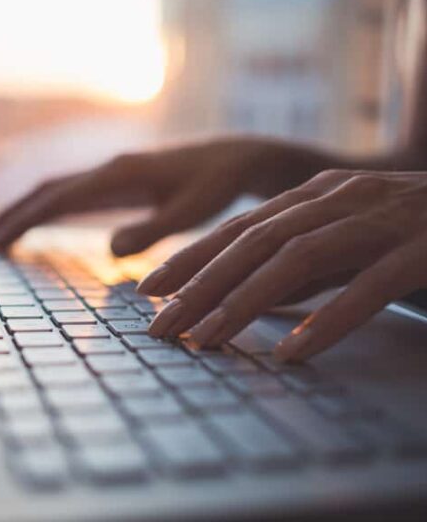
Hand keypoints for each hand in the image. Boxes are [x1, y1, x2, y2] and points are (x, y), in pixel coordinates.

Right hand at [0, 137, 329, 254]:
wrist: (236, 158)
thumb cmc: (219, 185)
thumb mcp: (192, 211)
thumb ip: (154, 229)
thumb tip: (109, 250)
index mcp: (121, 175)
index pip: (60, 198)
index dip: (25, 219)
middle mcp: (110, 169)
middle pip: (49, 190)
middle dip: (15, 215)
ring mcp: (114, 173)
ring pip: (58, 190)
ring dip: (28, 212)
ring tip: (0, 235)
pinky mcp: (122, 180)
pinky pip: (76, 194)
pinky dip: (51, 210)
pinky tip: (44, 223)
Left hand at [139, 169, 426, 360]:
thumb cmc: (404, 231)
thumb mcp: (341, 242)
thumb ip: (297, 262)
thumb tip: (242, 295)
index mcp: (313, 196)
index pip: (237, 228)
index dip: (190, 258)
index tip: (148, 290)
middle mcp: (338, 199)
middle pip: (254, 243)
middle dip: (201, 285)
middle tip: (159, 326)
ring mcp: (380, 219)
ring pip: (297, 259)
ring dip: (246, 302)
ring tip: (206, 341)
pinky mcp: (423, 247)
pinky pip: (369, 285)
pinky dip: (329, 319)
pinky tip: (294, 353)